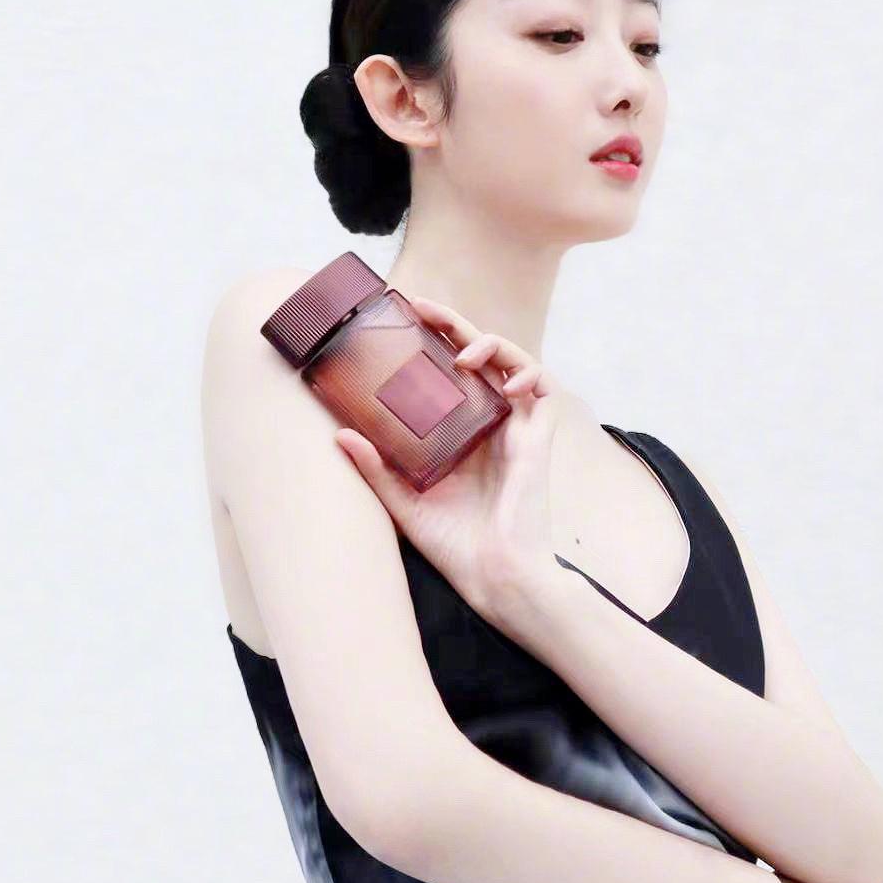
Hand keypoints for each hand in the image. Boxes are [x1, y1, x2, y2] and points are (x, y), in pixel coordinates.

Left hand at [332, 294, 565, 619]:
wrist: (492, 576)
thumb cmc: (453, 545)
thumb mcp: (402, 500)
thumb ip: (375, 468)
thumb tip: (338, 435)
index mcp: (458, 433)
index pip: (446, 373)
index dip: (429, 341)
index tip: (401, 319)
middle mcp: (488, 424)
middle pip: (477, 357)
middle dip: (453, 324)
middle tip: (421, 306)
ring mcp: (515, 429)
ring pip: (512, 363)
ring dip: (490, 343)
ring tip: (462, 351)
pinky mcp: (537, 439)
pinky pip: (543, 391)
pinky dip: (529, 371)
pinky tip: (508, 377)